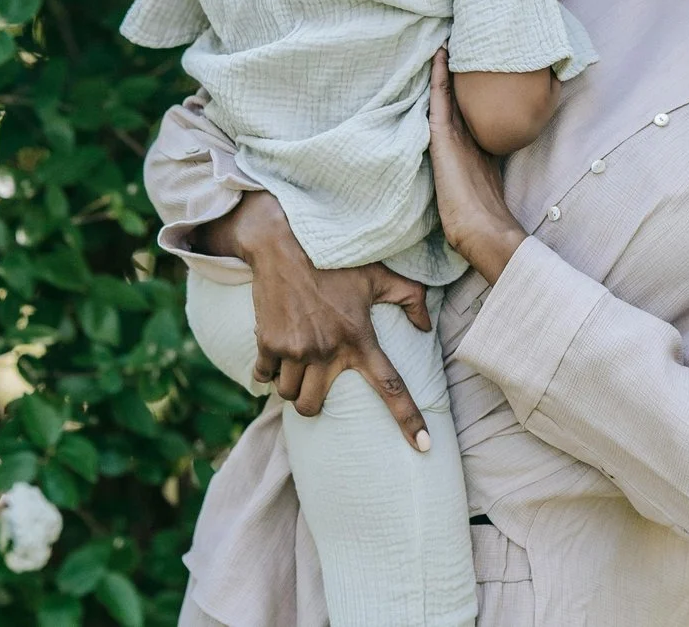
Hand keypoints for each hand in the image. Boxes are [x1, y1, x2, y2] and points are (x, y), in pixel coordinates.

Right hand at [205, 191, 438, 448]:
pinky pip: (263, 378)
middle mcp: (328, 350)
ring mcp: (296, 350)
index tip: (423, 448)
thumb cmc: (334, 257)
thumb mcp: (379, 273)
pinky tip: (272, 357)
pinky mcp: (269, 343)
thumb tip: (425, 327)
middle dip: (315, 406)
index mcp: (359, 338)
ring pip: (290, 396)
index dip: (408, 419)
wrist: (283, 241)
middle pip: (316, 407)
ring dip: (291, 388)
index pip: (391, 387)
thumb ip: (410, 298)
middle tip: (316, 387)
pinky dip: (267, 373)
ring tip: (294, 366)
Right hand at [428, 48, 529, 282]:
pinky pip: (440, 100)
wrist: (479, 229)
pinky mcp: (440, 139)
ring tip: (443, 43)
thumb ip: (499, 156)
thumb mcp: (495, 173)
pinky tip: (440, 56)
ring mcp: (445, 137)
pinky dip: (439, 78)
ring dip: (442, 68)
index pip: (464, 108)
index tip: (470, 62)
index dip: (465, 86)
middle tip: (452, 42)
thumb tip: (522, 134)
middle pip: (451, 97)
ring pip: (443, 94)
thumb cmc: (486, 209)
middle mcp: (454, 137)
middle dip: (451, 73)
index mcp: (467, 144)